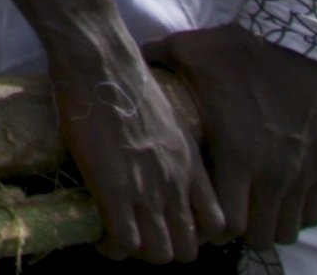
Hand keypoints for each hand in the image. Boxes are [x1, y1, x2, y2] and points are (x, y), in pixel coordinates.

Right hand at [43, 42, 223, 263]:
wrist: (103, 64)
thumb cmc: (129, 78)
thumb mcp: (169, 116)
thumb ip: (170, 144)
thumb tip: (153, 151)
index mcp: (192, 165)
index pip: (216, 224)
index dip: (195, 234)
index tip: (171, 226)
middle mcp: (177, 183)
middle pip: (188, 247)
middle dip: (165, 247)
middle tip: (141, 234)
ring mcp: (147, 190)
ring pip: (159, 253)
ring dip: (140, 251)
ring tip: (119, 238)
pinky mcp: (114, 191)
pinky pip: (124, 242)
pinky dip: (112, 247)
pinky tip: (100, 236)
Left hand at [154, 20, 316, 250]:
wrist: (299, 37)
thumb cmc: (237, 47)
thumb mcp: (185, 52)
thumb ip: (152, 63)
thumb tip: (120, 63)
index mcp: (234, 155)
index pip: (225, 222)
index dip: (212, 226)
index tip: (204, 215)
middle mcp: (271, 174)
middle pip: (259, 235)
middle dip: (242, 232)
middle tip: (230, 216)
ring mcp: (302, 173)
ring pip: (289, 229)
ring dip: (271, 225)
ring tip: (257, 210)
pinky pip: (315, 211)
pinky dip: (300, 212)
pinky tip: (285, 198)